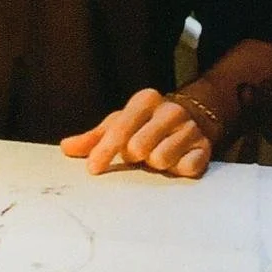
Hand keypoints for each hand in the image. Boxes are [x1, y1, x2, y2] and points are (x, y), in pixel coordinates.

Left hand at [61, 88, 213, 179]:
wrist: (193, 119)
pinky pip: (185, 168)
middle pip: (139, 146)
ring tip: (157, 156)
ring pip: (162, 159)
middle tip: (138, 154)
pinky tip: (176, 162)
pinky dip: (177, 170)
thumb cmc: (145, 124)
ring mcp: (189, 129)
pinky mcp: (205, 148)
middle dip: (134, 156)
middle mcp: (169, 110)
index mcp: (145, 100)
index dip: (105, 150)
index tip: (93, 169)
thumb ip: (93, 138)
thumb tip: (66, 148)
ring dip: (155, 165)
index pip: (120, 127)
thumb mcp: (119, 124)